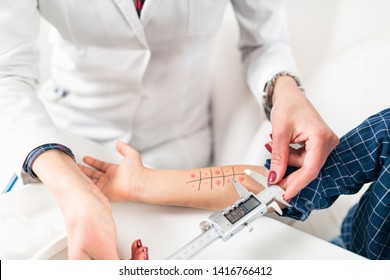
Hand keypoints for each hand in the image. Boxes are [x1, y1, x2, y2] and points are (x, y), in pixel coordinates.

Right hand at [78, 141, 143, 200]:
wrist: (138, 182)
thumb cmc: (136, 170)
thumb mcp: (130, 154)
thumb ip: (124, 148)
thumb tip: (119, 143)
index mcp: (114, 170)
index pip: (100, 165)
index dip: (93, 162)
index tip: (85, 158)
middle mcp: (109, 178)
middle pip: (93, 173)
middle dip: (84, 170)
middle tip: (75, 166)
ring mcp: (106, 186)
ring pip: (91, 181)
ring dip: (83, 177)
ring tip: (73, 172)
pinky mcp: (105, 194)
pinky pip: (93, 190)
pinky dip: (86, 187)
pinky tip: (78, 183)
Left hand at [267, 76, 338, 199]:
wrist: (290, 96)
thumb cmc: (288, 106)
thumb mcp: (279, 133)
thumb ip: (278, 158)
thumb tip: (275, 177)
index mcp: (321, 137)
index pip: (310, 169)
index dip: (296, 184)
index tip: (284, 194)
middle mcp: (327, 142)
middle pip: (308, 169)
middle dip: (288, 172)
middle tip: (271, 178)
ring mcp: (324, 144)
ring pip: (304, 164)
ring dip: (287, 160)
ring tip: (272, 145)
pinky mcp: (318, 145)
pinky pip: (304, 158)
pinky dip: (290, 156)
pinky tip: (281, 146)